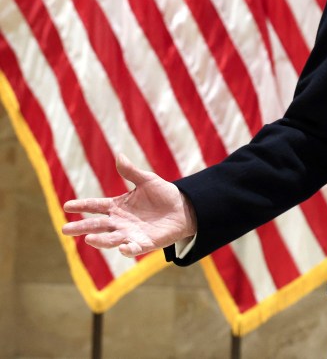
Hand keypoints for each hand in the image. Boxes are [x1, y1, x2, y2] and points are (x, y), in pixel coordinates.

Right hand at [61, 154, 196, 257]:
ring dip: (100, 240)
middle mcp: (120, 222)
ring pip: (111, 239)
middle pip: (97, 225)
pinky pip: (134, 248)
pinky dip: (129, 249)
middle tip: (65, 230)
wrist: (184, 209)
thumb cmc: (163, 194)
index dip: (81, 205)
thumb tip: (119, 155)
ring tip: (89, 239)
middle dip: (82, 227)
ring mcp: (130, 234)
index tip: (66, 206)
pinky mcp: (145, 243)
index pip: (95, 206)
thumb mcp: (147, 180)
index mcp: (117, 206)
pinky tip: (124, 248)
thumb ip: (131, 172)